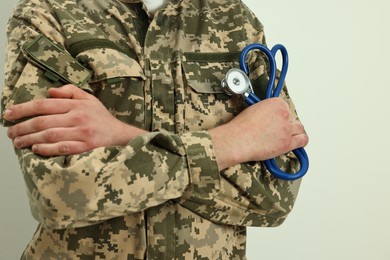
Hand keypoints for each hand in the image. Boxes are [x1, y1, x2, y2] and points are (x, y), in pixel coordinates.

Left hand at [4, 84, 146, 155]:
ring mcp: (82, 133)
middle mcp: (78, 117)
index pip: (44, 105)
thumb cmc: (102, 118)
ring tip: (18, 142)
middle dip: (22, 127)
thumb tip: (49, 92)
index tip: (8, 114)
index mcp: (77, 105)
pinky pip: (62, 148)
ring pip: (49, 135)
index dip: (23, 109)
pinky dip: (47, 149)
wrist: (121, 135)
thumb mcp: (89, 99)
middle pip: (43, 121)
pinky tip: (36, 149)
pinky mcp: (86, 147)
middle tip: (10, 132)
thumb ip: (70, 92)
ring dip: (30, 139)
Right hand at [209, 97, 307, 169]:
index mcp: (276, 103)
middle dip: (286, 124)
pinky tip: (295, 142)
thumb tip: (268, 116)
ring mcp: (287, 129)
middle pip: (292, 118)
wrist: (238, 139)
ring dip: (294, 132)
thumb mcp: (253, 109)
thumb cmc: (241, 127)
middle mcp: (284, 114)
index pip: (286, 107)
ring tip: (287, 135)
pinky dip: (301, 141)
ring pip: (299, 128)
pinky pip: (303, 140)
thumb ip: (265, 110)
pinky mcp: (288, 143)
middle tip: (277, 129)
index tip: (277, 120)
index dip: (281, 115)